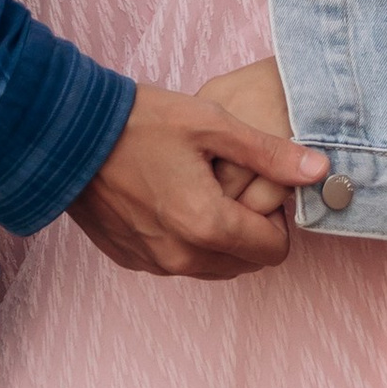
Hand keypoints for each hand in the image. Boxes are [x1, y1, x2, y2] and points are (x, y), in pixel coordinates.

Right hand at [67, 82, 323, 278]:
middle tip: (229, 181)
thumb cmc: (140, 121)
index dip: (276, 214)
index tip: (256, 181)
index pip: (275, 250)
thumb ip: (269, 153)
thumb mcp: (211, 124)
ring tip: (199, 185)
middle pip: (247, 262)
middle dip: (251, 228)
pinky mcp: (132, 260)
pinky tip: (169, 196)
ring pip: (214, 267)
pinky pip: (179, 263)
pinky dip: (187, 239)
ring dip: (220, 237)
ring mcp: (155, 264)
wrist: (66, 134)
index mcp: (208, 226)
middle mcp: (182, 258)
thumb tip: (320, 170)